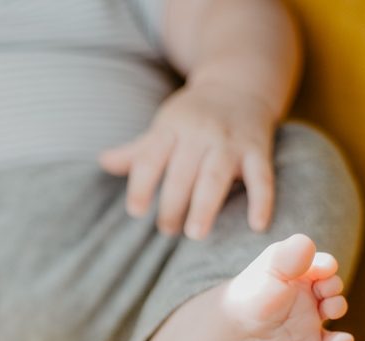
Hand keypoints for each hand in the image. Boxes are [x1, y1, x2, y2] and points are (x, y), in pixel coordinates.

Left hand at [99, 83, 276, 239]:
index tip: (136, 212)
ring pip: (216, 175)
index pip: (150, 158)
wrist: (240, 82)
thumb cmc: (194, 114)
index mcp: (172, 127)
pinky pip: (261, 176)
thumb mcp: (164, 125)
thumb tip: (103, 162)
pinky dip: (261, 201)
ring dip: (204, 205)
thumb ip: (137, 150)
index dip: (141, 186)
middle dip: (172, 205)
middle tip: (167, 230)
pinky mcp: (258, 149)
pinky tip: (256, 226)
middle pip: (182, 173)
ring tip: (194, 234)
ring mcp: (230, 141)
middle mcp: (200, 132)